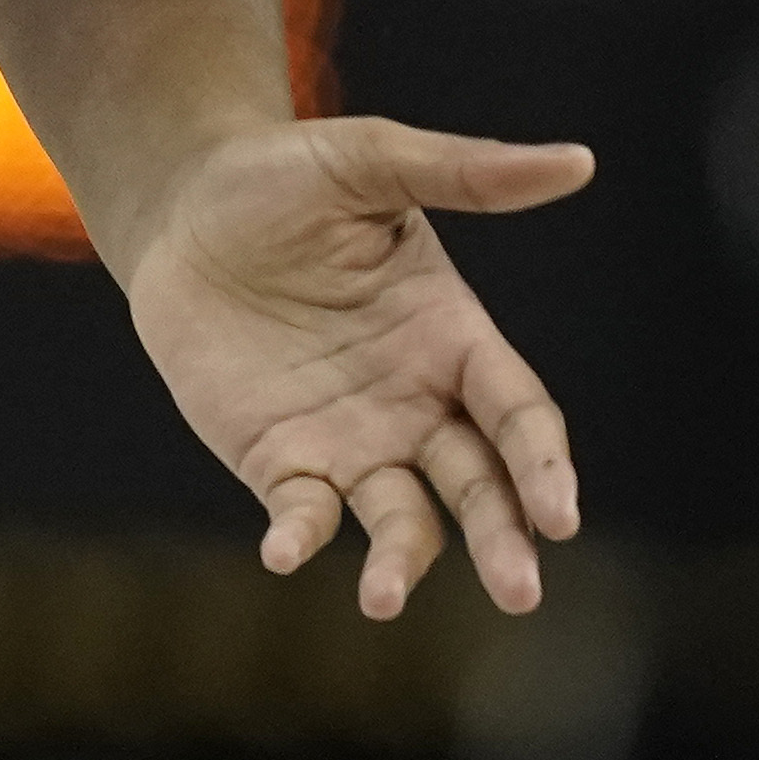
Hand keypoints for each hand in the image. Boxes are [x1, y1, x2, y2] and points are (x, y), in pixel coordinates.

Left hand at [123, 118, 591, 617]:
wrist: (179, 207)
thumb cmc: (282, 175)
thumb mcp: (369, 161)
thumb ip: (465, 172)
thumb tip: (579, 160)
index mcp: (454, 337)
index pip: (519, 414)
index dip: (543, 465)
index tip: (559, 514)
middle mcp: (417, 403)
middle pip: (479, 487)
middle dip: (505, 541)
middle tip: (519, 593)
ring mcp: (352, 439)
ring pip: (402, 520)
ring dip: (402, 563)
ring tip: (383, 599)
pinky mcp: (282, 460)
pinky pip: (304, 512)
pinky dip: (301, 538)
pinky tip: (284, 550)